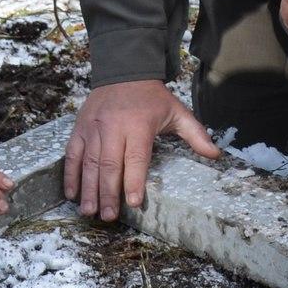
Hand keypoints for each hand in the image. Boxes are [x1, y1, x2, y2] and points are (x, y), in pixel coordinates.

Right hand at [62, 80, 219, 221]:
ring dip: (88, 189)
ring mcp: (93, 129)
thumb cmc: (152, 97)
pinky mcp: (80, 128)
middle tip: (108, 216)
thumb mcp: (177, 111)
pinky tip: (71, 194)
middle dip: (108, 193)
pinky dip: (71, 175)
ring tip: (89, 212)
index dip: (134, 181)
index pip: (136, 158)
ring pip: (89, 163)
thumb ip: (196, 134)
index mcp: (139, 126)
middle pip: (109, 165)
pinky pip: (72, 154)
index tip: (134, 202)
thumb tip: (216, 155)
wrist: (123, 70)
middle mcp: (113, 128)